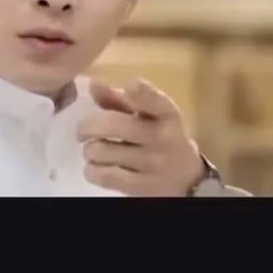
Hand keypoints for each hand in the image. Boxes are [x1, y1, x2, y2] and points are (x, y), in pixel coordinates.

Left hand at [77, 77, 204, 196]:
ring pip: (101, 150)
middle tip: (84, 131)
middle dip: (87, 126)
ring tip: (95, 151)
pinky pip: (103, 175)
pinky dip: (92, 170)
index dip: (142, 93)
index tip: (131, 86)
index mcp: (167, 116)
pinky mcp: (141, 188)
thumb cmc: (160, 139)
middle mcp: (162, 139)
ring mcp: (152, 165)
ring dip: (90, 150)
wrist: (187, 181)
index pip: (157, 102)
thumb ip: (120, 100)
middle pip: (112, 124)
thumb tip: (93, 84)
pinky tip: (97, 167)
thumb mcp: (149, 117)